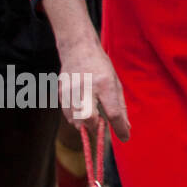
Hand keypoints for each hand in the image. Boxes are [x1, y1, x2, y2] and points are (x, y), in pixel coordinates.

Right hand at [44, 0, 129, 140]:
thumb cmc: (101, 67)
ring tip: (92, 117)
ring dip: (85, 124)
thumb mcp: (115, 82)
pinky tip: (81, 110)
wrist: (78, 49)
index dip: (119, 127)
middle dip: (95, 127)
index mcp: (104, 83)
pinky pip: (68, 114)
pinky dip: (76, 118)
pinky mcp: (61, 93)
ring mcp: (70, 90)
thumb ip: (119, 106)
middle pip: (89, 118)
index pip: (113, 111)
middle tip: (101, 127)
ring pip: (76, 120)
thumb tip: (125, 129)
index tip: (125, 137)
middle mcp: (86, 87)